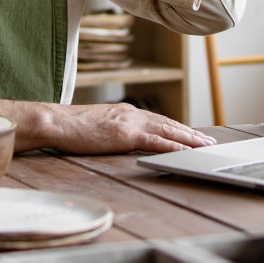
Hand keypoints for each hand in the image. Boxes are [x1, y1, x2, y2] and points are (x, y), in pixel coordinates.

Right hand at [37, 102, 216, 154]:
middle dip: (190, 132)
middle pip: (168, 123)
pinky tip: (186, 151)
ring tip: (205, 146)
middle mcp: (131, 113)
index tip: (190, 133)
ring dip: (189, 138)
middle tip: (207, 140)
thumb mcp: (96, 126)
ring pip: (168, 130)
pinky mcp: (125, 135)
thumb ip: (111, 130)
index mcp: (124, 111)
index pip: (157, 119)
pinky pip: (156, 141)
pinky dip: (174, 146)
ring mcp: (129, 122)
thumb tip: (118, 138)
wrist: (55, 122)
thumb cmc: (69, 127)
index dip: (176, 127)